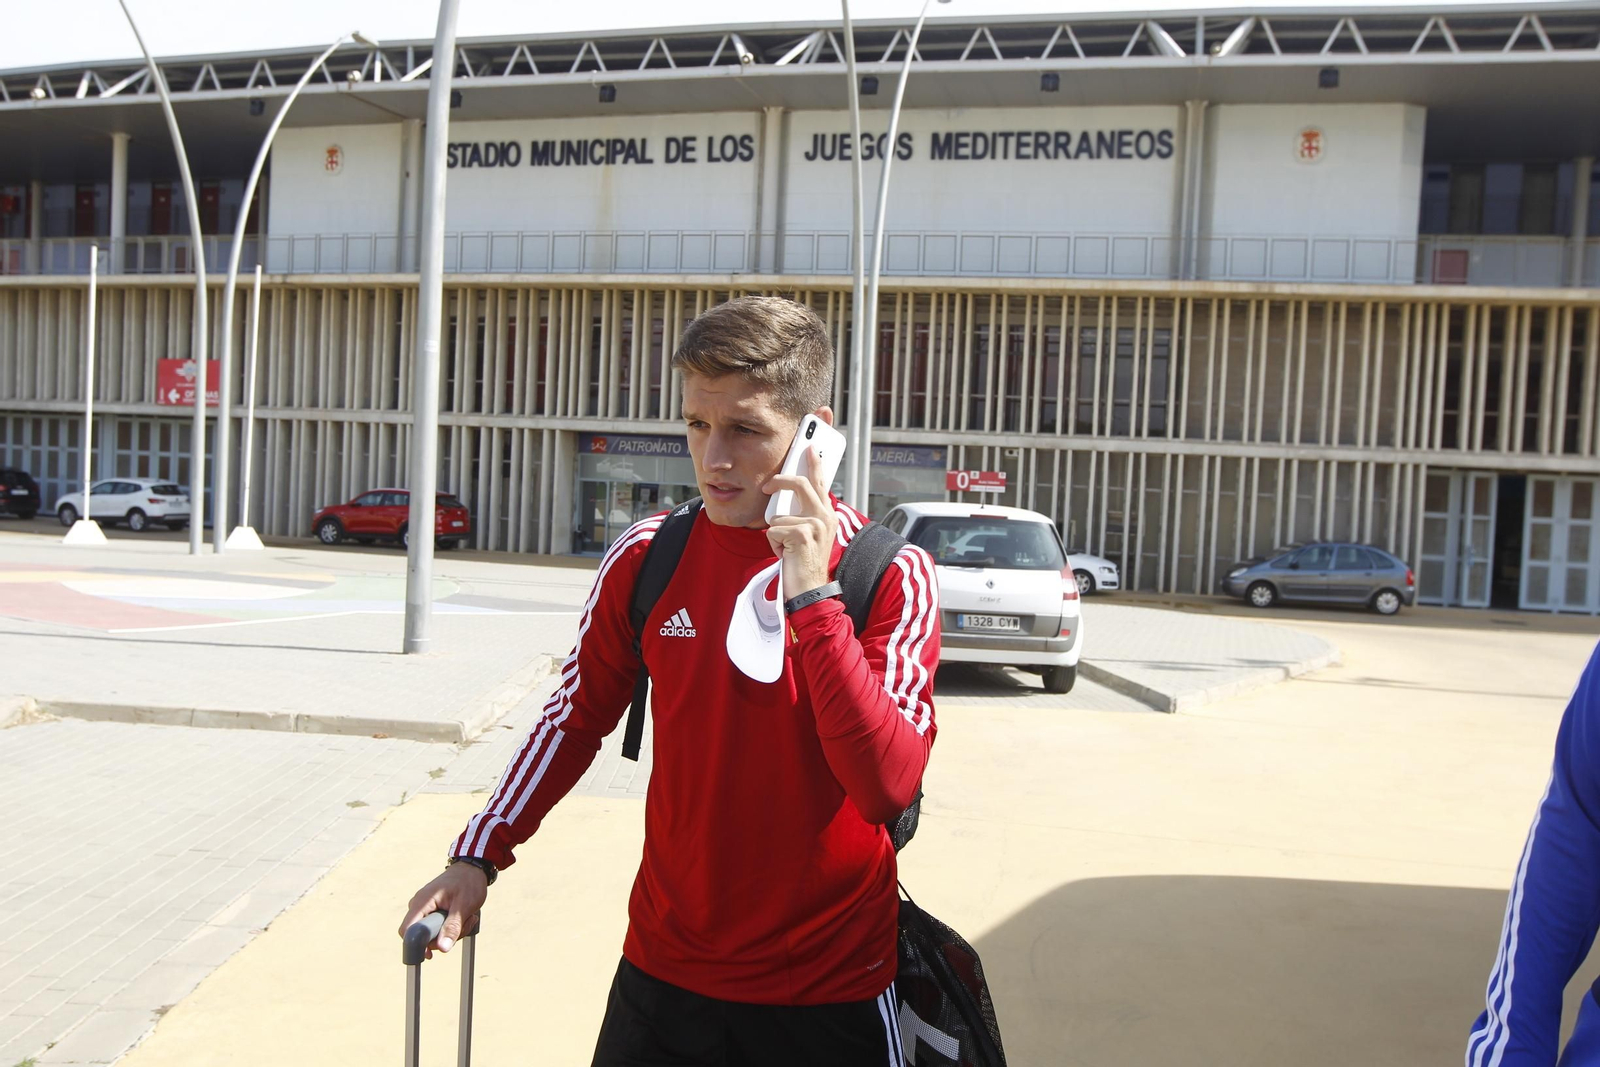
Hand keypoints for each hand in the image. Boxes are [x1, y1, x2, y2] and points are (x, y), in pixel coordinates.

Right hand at [398, 863, 487, 959]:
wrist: (473, 868)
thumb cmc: (468, 882)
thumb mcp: (464, 905)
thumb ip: (453, 927)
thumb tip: (442, 948)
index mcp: (422, 902)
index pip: (407, 931)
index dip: (416, 945)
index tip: (431, 954)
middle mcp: (419, 905)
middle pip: (422, 936)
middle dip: (443, 937)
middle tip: (462, 927)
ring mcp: (426, 908)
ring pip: (433, 934)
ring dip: (452, 932)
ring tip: (467, 918)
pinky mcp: (433, 910)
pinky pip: (438, 927)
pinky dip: (451, 927)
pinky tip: (463, 918)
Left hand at [763, 447, 837, 598]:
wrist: (810, 589)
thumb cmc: (804, 562)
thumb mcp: (808, 535)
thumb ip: (803, 515)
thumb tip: (783, 498)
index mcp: (827, 514)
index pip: (820, 482)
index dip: (815, 463)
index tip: (810, 447)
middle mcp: (824, 516)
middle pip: (801, 484)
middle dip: (781, 481)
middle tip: (767, 485)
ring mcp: (815, 524)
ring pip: (779, 514)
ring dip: (776, 533)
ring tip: (786, 549)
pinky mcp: (801, 534)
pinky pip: (774, 529)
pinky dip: (773, 544)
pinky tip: (785, 555)